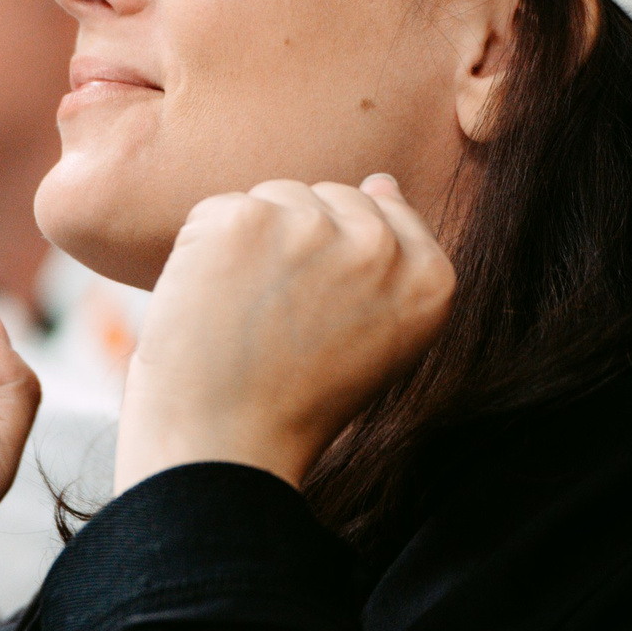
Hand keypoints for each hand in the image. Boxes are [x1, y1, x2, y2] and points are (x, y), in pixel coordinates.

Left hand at [114, 175, 452, 496]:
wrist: (224, 448)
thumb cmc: (293, 404)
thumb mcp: (376, 339)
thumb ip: (393, 261)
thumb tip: (383, 181)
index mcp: (430, 282)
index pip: (386, 212)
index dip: (337, 259)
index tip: (317, 312)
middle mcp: (381, 248)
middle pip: (326, 198)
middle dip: (294, 245)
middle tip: (277, 323)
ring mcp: (314, 228)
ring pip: (273, 198)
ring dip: (249, 244)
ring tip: (245, 316)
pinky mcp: (246, 220)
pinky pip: (218, 209)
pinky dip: (201, 251)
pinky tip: (209, 304)